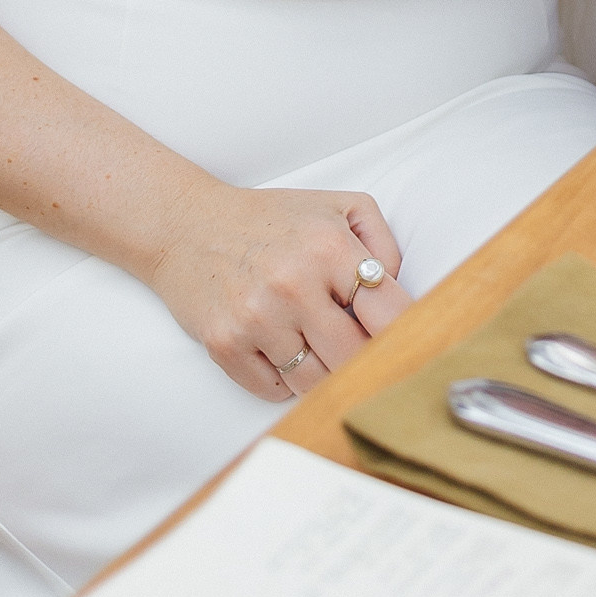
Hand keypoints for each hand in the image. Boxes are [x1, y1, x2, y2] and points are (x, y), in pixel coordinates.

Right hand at [149, 180, 410, 402]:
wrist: (187, 225)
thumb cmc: (270, 219)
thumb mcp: (336, 206)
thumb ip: (380, 241)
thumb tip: (395, 289)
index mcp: (328, 246)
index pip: (390, 314)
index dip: (405, 336)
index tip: (408, 346)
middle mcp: (294, 284)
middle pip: (355, 358)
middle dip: (364, 360)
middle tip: (359, 352)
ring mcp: (257, 318)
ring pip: (316, 382)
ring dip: (323, 373)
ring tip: (315, 347)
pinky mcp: (224, 345)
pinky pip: (274, 391)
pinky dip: (283, 380)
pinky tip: (278, 350)